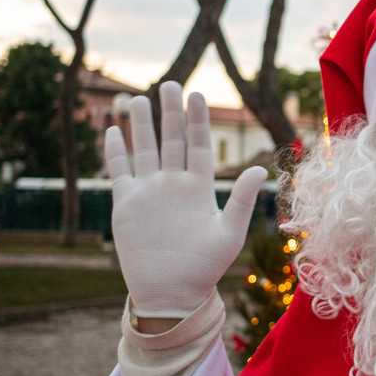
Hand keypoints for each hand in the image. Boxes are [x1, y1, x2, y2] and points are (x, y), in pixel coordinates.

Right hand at [105, 81, 267, 318]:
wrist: (172, 293)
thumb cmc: (206, 267)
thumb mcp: (229, 232)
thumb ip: (241, 199)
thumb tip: (262, 170)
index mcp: (199, 187)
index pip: (198, 145)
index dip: (197, 120)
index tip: (197, 94)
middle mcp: (173, 184)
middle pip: (171, 140)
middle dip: (170, 112)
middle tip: (169, 83)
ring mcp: (149, 192)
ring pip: (144, 150)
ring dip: (140, 125)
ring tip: (137, 98)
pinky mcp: (126, 205)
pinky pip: (119, 171)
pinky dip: (116, 151)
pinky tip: (113, 130)